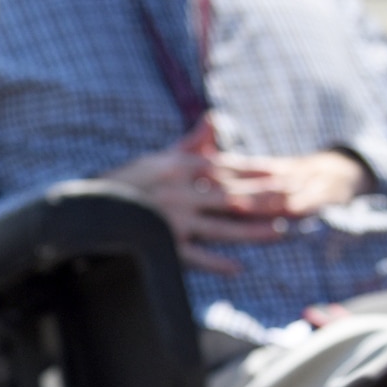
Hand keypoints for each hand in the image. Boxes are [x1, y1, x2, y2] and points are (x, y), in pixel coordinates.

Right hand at [103, 125, 373, 273]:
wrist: (87, 207)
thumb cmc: (126, 182)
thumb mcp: (159, 157)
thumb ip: (192, 142)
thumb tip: (216, 119)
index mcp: (183, 167)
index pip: (230, 167)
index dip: (261, 172)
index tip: (288, 172)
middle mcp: (182, 192)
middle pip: (235, 196)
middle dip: (269, 199)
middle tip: (300, 201)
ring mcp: (173, 220)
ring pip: (222, 226)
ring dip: (253, 232)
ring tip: (281, 234)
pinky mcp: (161, 243)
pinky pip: (194, 256)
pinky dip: (216, 262)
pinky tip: (238, 267)